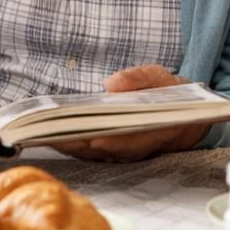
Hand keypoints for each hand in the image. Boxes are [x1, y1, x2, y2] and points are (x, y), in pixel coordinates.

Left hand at [53, 65, 203, 161]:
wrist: (185, 114)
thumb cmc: (171, 93)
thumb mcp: (160, 77)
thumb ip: (138, 78)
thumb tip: (111, 84)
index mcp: (154, 130)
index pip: (125, 139)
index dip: (103, 139)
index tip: (82, 136)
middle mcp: (138, 147)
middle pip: (102, 149)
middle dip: (75, 143)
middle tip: (47, 135)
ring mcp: (127, 153)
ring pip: (95, 153)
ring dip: (70, 146)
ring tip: (43, 135)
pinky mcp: (118, 152)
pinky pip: (94, 152)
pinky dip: (75, 146)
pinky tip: (55, 137)